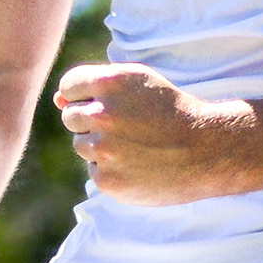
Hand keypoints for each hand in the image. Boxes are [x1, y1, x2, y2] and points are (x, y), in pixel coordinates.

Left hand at [55, 61, 254, 204]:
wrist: (206, 151)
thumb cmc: (171, 112)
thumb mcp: (139, 85)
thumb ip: (96, 88)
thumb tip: (56, 100)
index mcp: (111, 83)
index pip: (69, 86)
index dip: (84, 95)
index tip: (106, 103)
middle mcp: (103, 115)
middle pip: (70, 117)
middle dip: (91, 121)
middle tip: (126, 127)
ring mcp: (104, 149)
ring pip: (81, 145)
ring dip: (101, 146)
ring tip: (136, 146)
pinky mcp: (108, 179)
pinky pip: (95, 170)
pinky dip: (112, 169)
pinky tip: (138, 165)